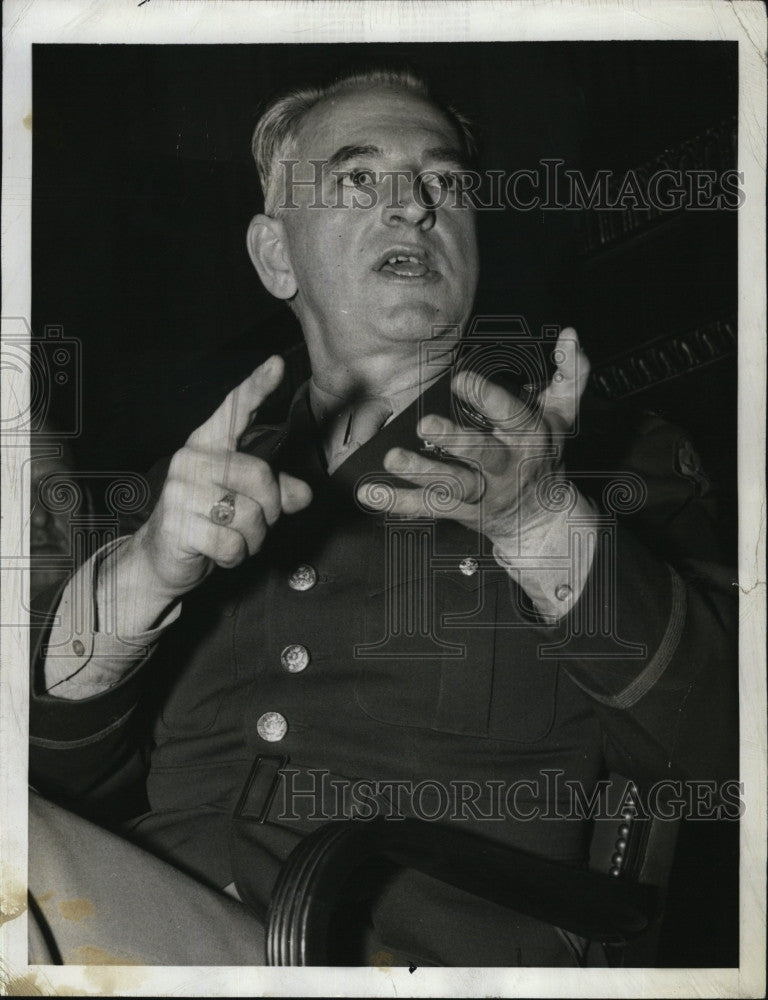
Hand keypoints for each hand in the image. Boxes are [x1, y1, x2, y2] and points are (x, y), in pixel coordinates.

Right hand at [129, 355, 311, 602]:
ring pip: (249, 515)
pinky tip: (218, 552)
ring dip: (252, 538)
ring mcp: (180, 490)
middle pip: (261, 476)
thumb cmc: (209, 521)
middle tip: (254, 523)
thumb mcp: (246, 503)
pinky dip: (235, 556)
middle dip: (269, 510)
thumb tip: (303, 494)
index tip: (277, 364)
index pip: (235, 411)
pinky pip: (231, 543)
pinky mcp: (176, 523)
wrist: (162, 558)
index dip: (257, 387)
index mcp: (209, 446)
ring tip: (233, 538)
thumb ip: (276, 492)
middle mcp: (192, 460)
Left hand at [357, 328, 589, 545]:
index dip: (487, 397)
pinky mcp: (462, 512)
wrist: (543, 517)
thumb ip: (571, 373)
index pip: (511, 415)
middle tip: (425, 423)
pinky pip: (427, 509)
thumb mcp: (564, 414)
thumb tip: (570, 335)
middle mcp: (507, 467)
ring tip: (392, 457)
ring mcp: (483, 494)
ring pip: (452, 486)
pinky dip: (397, 502)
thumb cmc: (547, 454)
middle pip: (482, 455)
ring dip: (420, 473)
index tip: (462, 378)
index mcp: (529, 437)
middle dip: (455, 441)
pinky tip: (369, 492)